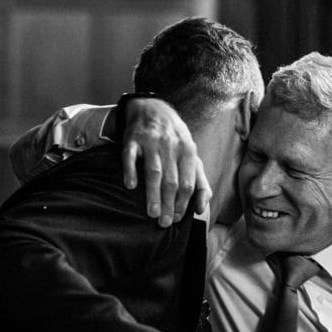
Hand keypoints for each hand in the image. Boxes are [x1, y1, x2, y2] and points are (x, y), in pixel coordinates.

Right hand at [120, 98, 210, 226]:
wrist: (152, 109)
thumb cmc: (175, 139)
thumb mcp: (191, 156)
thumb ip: (200, 182)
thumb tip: (201, 208)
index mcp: (188, 151)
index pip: (188, 182)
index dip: (184, 203)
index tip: (178, 219)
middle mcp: (171, 146)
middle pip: (171, 181)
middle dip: (169, 204)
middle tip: (164, 223)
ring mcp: (151, 141)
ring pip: (154, 172)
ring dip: (153, 194)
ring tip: (152, 213)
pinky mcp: (132, 139)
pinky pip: (130, 157)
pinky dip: (130, 171)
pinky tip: (130, 186)